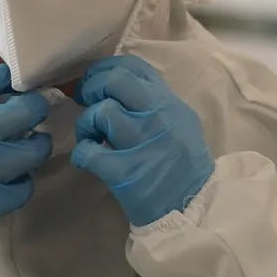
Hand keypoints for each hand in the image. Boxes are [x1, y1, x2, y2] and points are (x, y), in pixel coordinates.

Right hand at [0, 53, 52, 237]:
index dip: (5, 79)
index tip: (7, 84)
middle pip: (30, 109)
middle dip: (35, 107)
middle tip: (32, 112)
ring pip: (36, 148)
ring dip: (34, 145)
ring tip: (27, 147)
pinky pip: (25, 187)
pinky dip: (21, 182)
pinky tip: (12, 180)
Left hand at [71, 56, 213, 226]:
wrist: (193, 209)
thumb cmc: (184, 165)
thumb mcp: (179, 122)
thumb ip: (153, 102)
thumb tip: (117, 85)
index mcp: (169, 103)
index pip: (134, 67)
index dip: (106, 68)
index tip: (95, 79)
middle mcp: (157, 117)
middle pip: (114, 81)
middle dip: (92, 87)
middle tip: (87, 102)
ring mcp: (141, 143)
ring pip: (101, 112)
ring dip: (86, 123)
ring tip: (91, 136)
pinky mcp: (125, 172)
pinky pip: (89, 151)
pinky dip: (82, 154)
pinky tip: (88, 159)